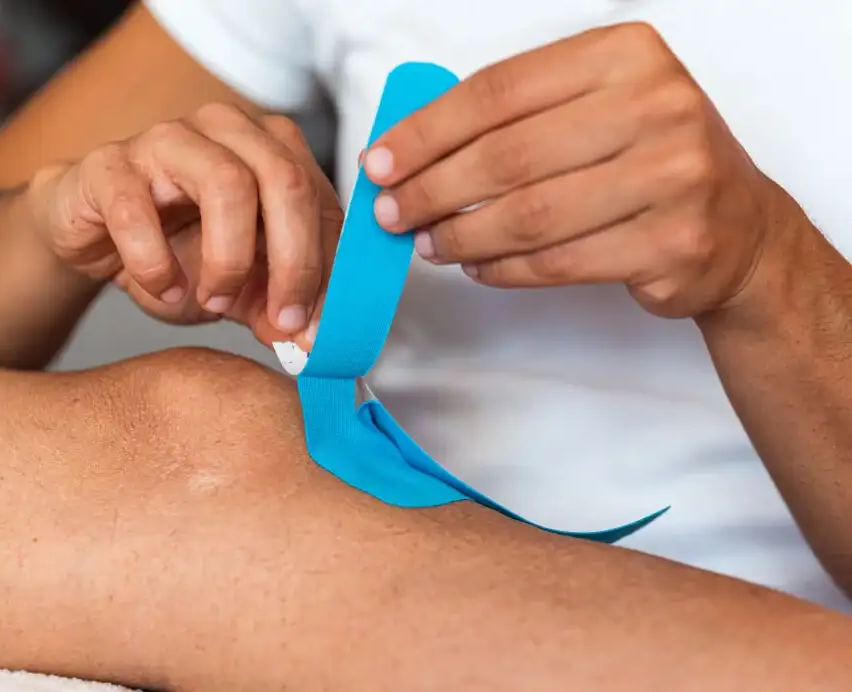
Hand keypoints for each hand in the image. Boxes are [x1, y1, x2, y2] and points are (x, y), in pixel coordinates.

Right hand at [26, 105, 340, 346]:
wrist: (93, 233)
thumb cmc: (174, 246)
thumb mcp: (243, 282)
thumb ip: (279, 304)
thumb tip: (313, 340)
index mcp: (272, 148)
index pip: (323, 203)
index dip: (329, 270)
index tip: (319, 328)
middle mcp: (227, 129)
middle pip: (286, 181)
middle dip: (295, 262)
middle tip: (283, 320)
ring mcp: (167, 139)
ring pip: (226, 182)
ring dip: (230, 259)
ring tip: (216, 301)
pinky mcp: (109, 164)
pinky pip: (139, 211)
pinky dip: (156, 264)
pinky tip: (165, 290)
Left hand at [363, 22, 793, 318]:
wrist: (741, 228)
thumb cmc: (649, 160)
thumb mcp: (597, 107)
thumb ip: (516, 116)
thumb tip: (410, 150)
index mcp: (626, 55)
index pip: (499, 91)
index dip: (426, 132)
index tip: (379, 162)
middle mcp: (658, 106)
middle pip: (507, 156)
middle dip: (432, 190)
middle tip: (391, 213)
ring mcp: (674, 177)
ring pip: (530, 215)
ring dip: (462, 236)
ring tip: (429, 243)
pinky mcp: (673, 243)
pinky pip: (559, 262)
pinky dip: (503, 269)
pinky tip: (476, 266)